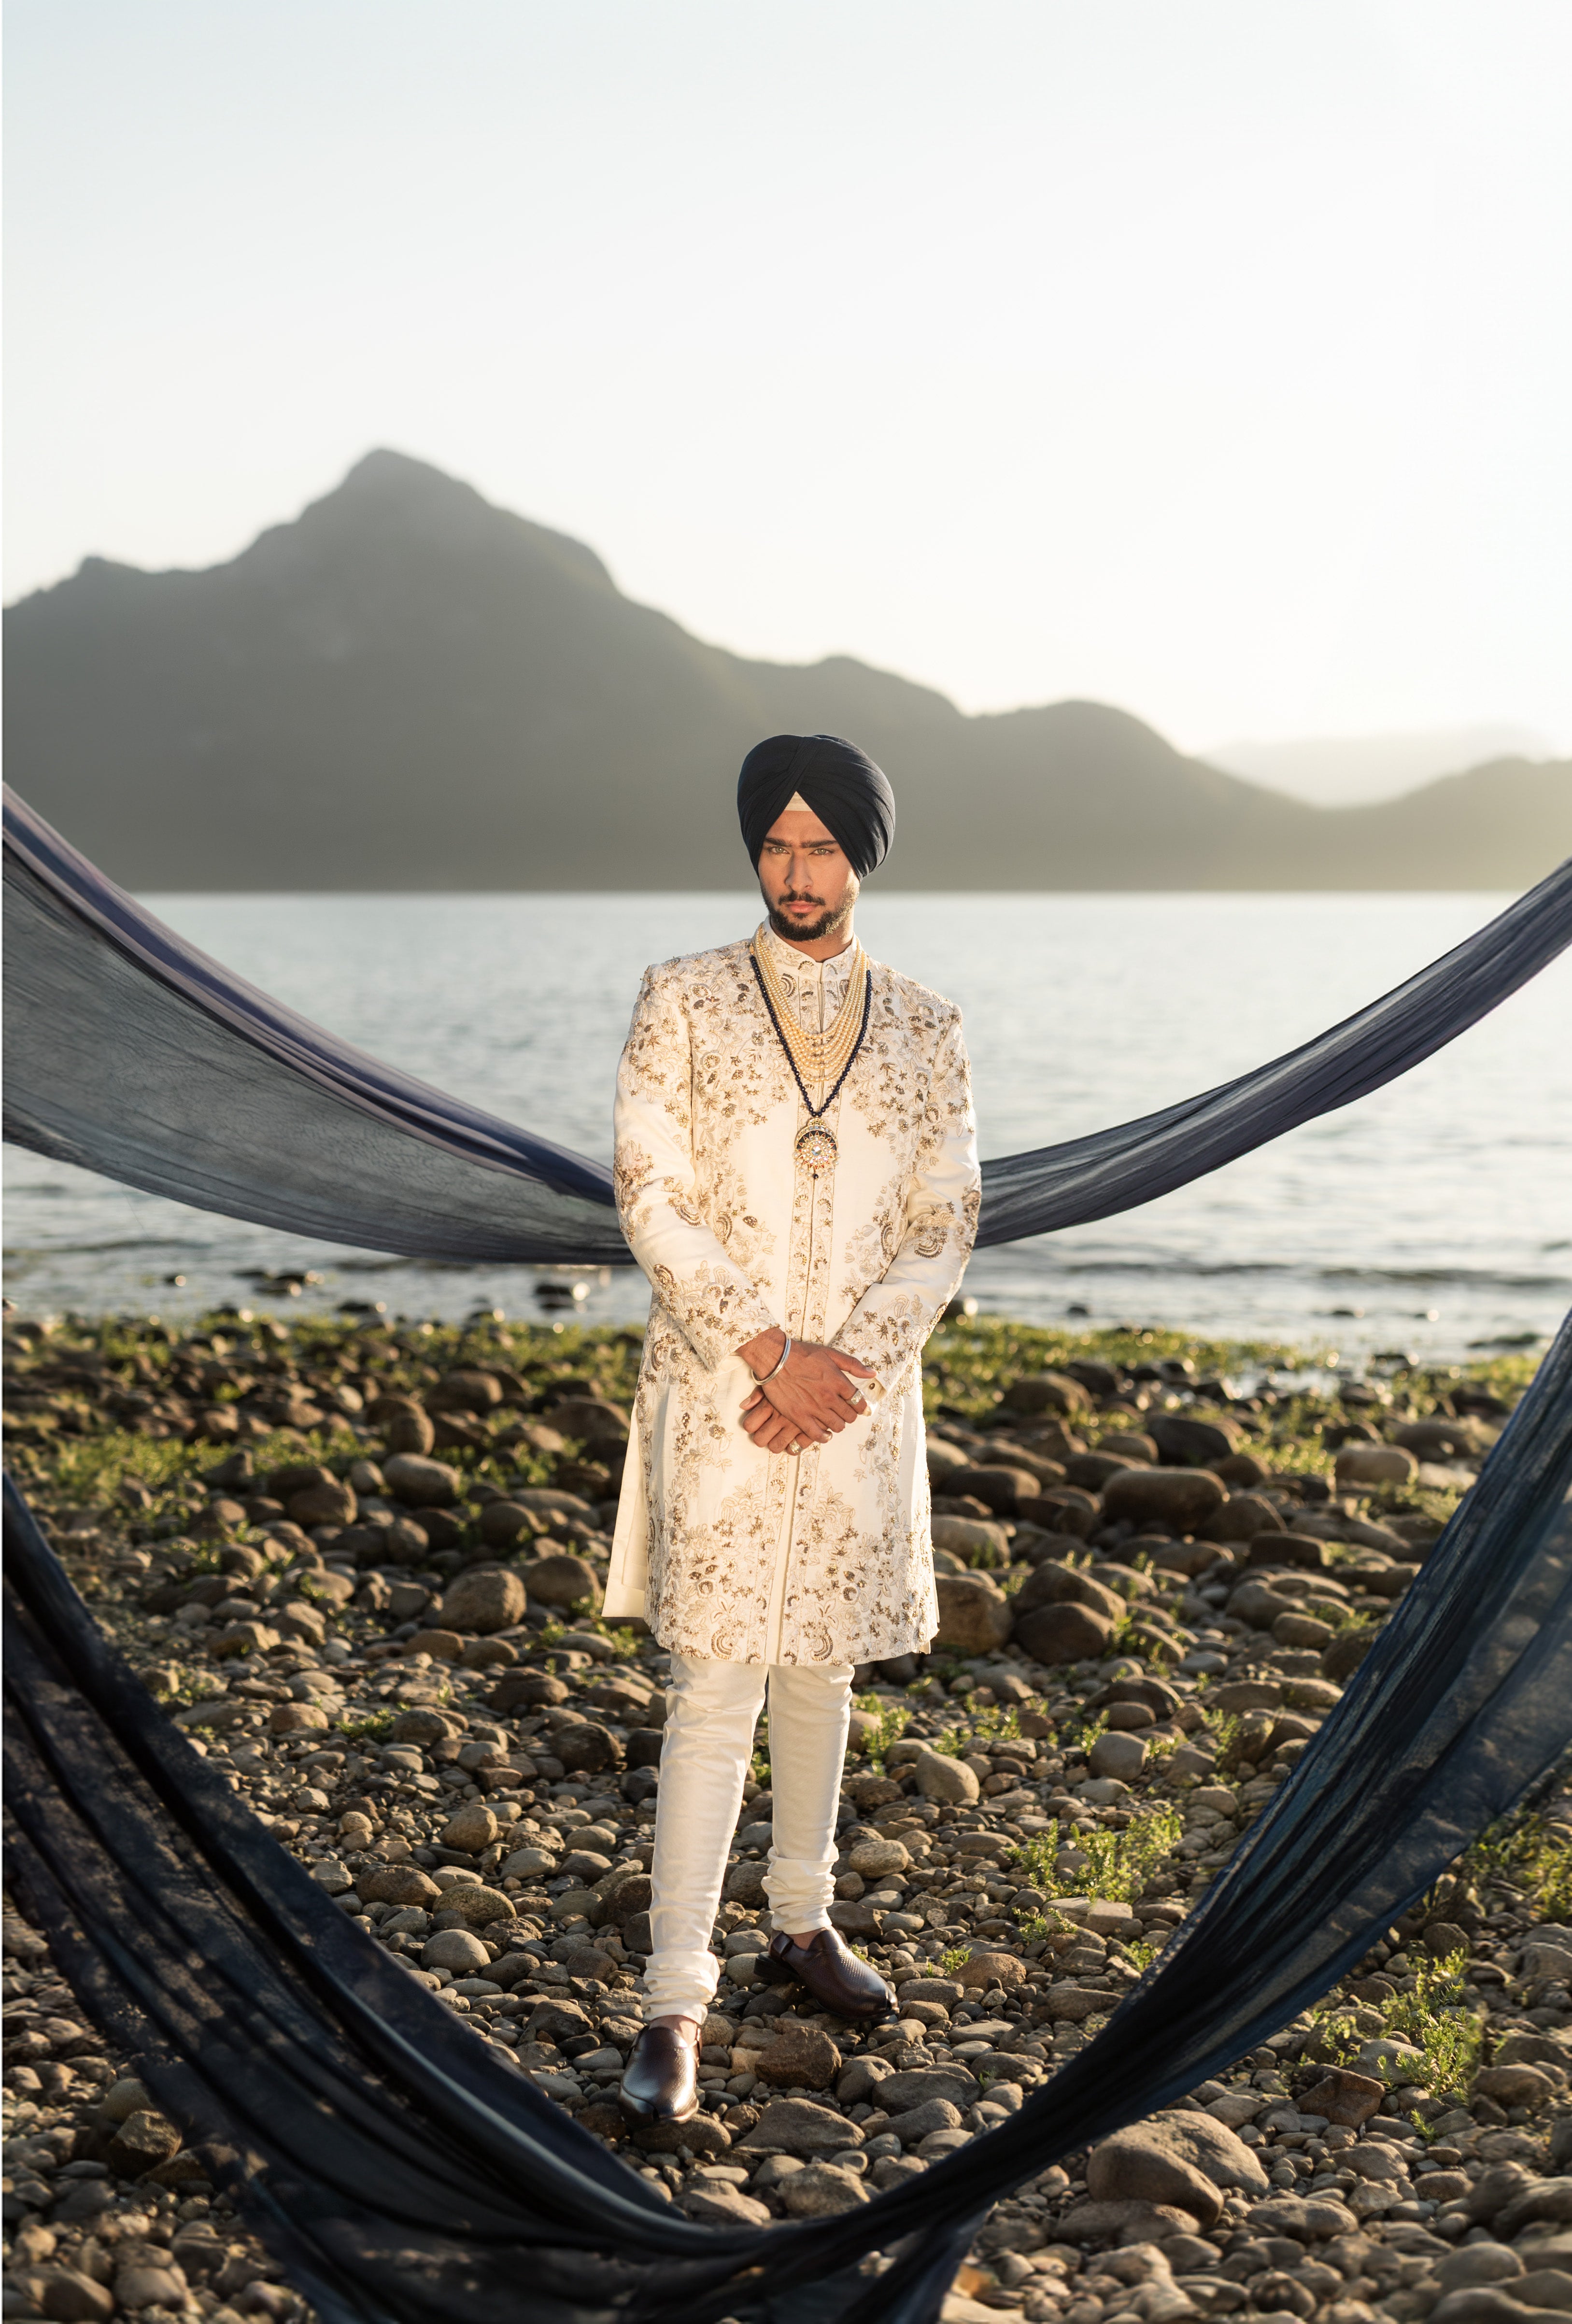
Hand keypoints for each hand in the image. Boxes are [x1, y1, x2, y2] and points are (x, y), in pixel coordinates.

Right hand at [736, 1339, 876, 1454]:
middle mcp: (829, 1397)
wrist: (775, 1359)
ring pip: (836, 1426)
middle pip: (849, 1416)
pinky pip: (817, 1435)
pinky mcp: (800, 1416)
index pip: (858, 1401)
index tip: (858, 1407)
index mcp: (838, 1381)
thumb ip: (853, 1365)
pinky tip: (824, 1434)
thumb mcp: (830, 1354)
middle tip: (844, 1414)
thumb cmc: (801, 1354)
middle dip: (849, 1416)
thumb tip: (872, 1373)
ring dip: (838, 1425)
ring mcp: (814, 1408)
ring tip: (834, 1422)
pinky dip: (823, 1437)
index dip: (860, 1406)